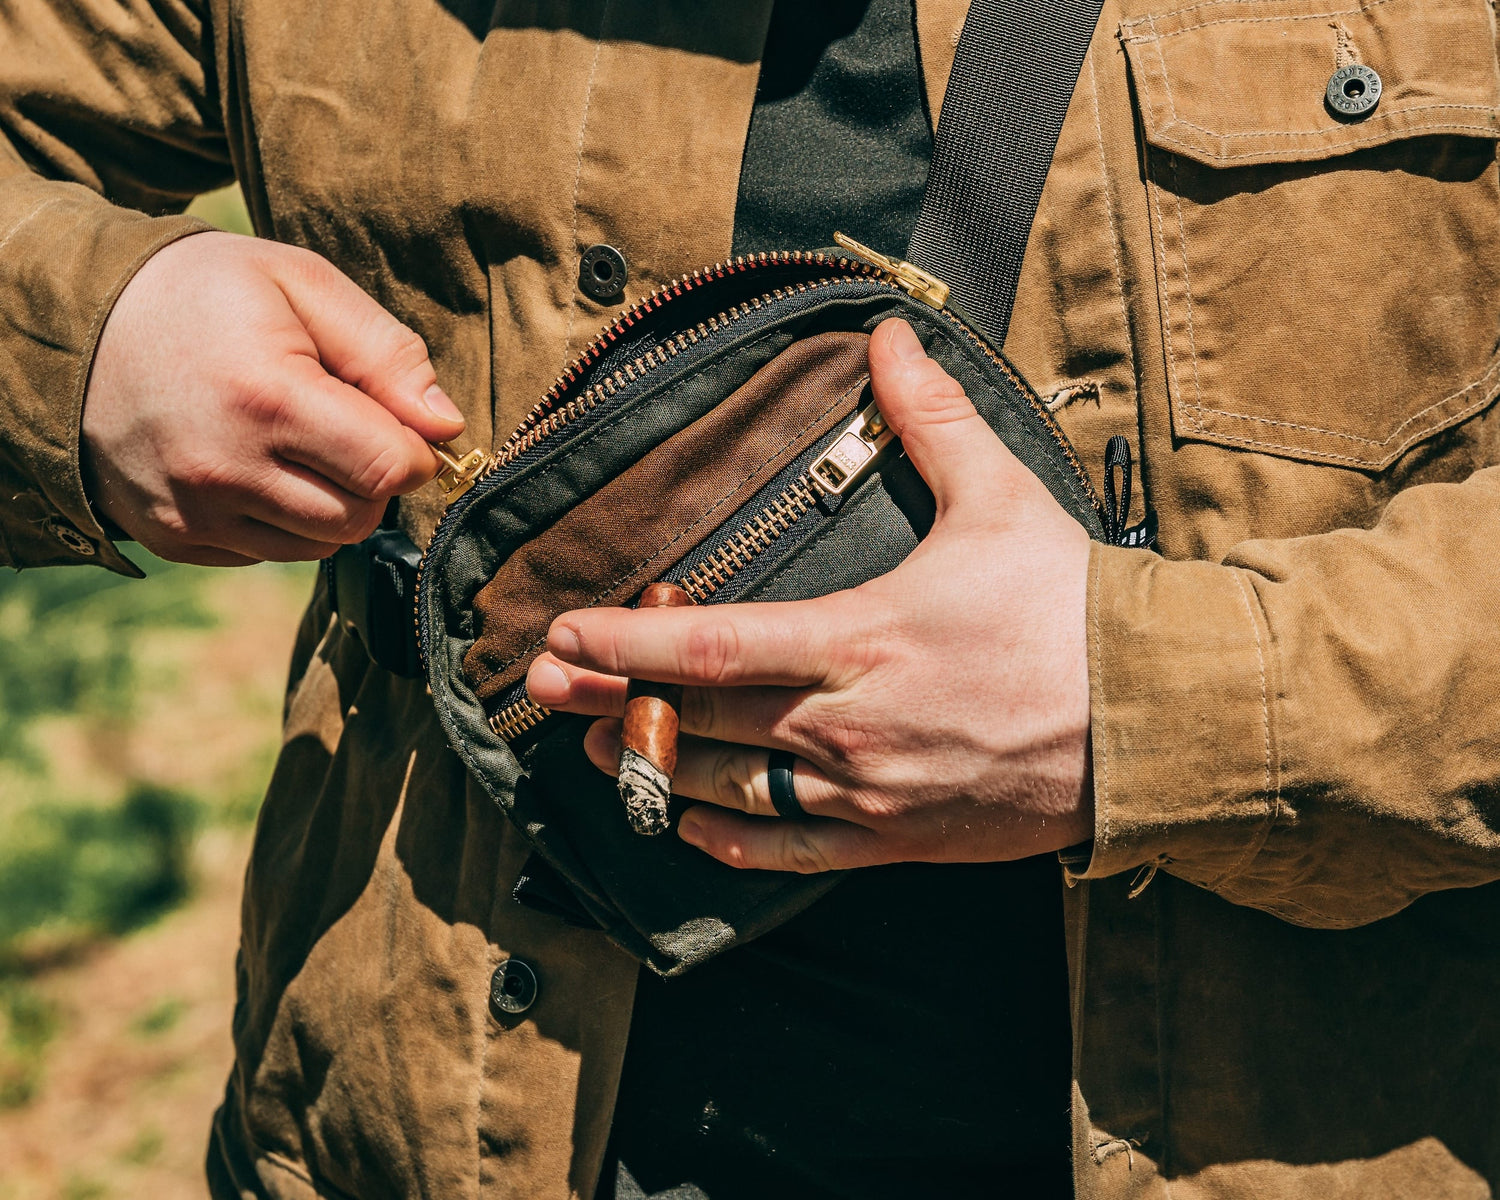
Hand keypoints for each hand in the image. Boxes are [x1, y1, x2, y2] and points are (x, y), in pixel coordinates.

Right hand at [82, 231, 464, 564]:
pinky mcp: (175, 539)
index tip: (396, 420)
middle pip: (361, 518)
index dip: (414, 450)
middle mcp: (225, 468)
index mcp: (266, 397)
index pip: (390, 469)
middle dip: (374, 480)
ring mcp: (194, 512)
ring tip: (297, 442)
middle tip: (346, 428)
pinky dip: (282, 521)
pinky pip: (269, 554)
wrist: (74, 325)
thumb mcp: (300, 284)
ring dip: (332, 504)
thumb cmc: (204, 294)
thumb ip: (386, 353)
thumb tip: (446, 426)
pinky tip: (254, 465)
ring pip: (320, 546)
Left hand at [526, 318, 1093, 871]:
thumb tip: (892, 336)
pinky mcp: (898, 837)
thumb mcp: (1002, 499)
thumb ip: (932, 418)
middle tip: (545, 687)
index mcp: (861, 638)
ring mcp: (869, 792)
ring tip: (597, 747)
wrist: (1155, 718)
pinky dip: (731, 840)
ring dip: (652, 769)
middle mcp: (849, 725)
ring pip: (729, 791)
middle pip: (697, 719)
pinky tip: (691, 825)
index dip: (625, 637)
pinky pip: (792, 851)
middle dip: (609, 701)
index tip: (565, 630)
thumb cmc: (1073, 611)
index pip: (709, 641)